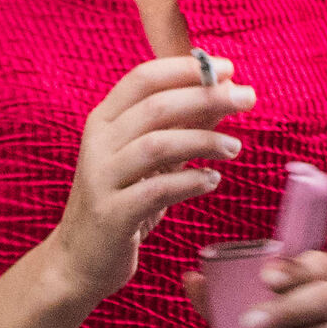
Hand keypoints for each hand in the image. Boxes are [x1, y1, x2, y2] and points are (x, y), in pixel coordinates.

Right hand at [45, 54, 252, 302]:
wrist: (78, 259)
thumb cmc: (122, 200)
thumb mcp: (151, 159)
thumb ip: (183, 125)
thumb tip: (225, 92)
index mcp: (104, 120)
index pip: (143, 78)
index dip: (185, 68)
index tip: (226, 68)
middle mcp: (98, 143)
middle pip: (156, 106)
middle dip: (205, 96)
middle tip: (248, 97)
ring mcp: (102, 179)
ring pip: (157, 144)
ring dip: (203, 139)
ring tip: (234, 147)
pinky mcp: (112, 214)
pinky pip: (156, 191)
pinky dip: (190, 182)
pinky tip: (212, 180)